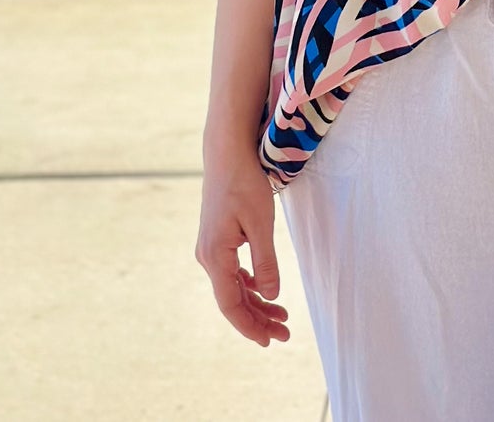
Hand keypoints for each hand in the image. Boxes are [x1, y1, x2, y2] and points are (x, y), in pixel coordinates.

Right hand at [194, 144, 290, 346]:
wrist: (227, 153)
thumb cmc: (244, 183)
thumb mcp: (261, 223)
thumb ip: (266, 262)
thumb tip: (272, 296)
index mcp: (216, 256)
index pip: (231, 305)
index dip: (250, 326)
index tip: (270, 340)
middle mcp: (208, 257)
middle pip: (232, 300)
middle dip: (258, 319)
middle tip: (285, 333)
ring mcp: (211, 249)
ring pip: (233, 287)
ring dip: (256, 303)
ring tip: (281, 317)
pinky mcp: (218, 240)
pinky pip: (232, 272)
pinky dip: (250, 285)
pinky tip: (266, 291)